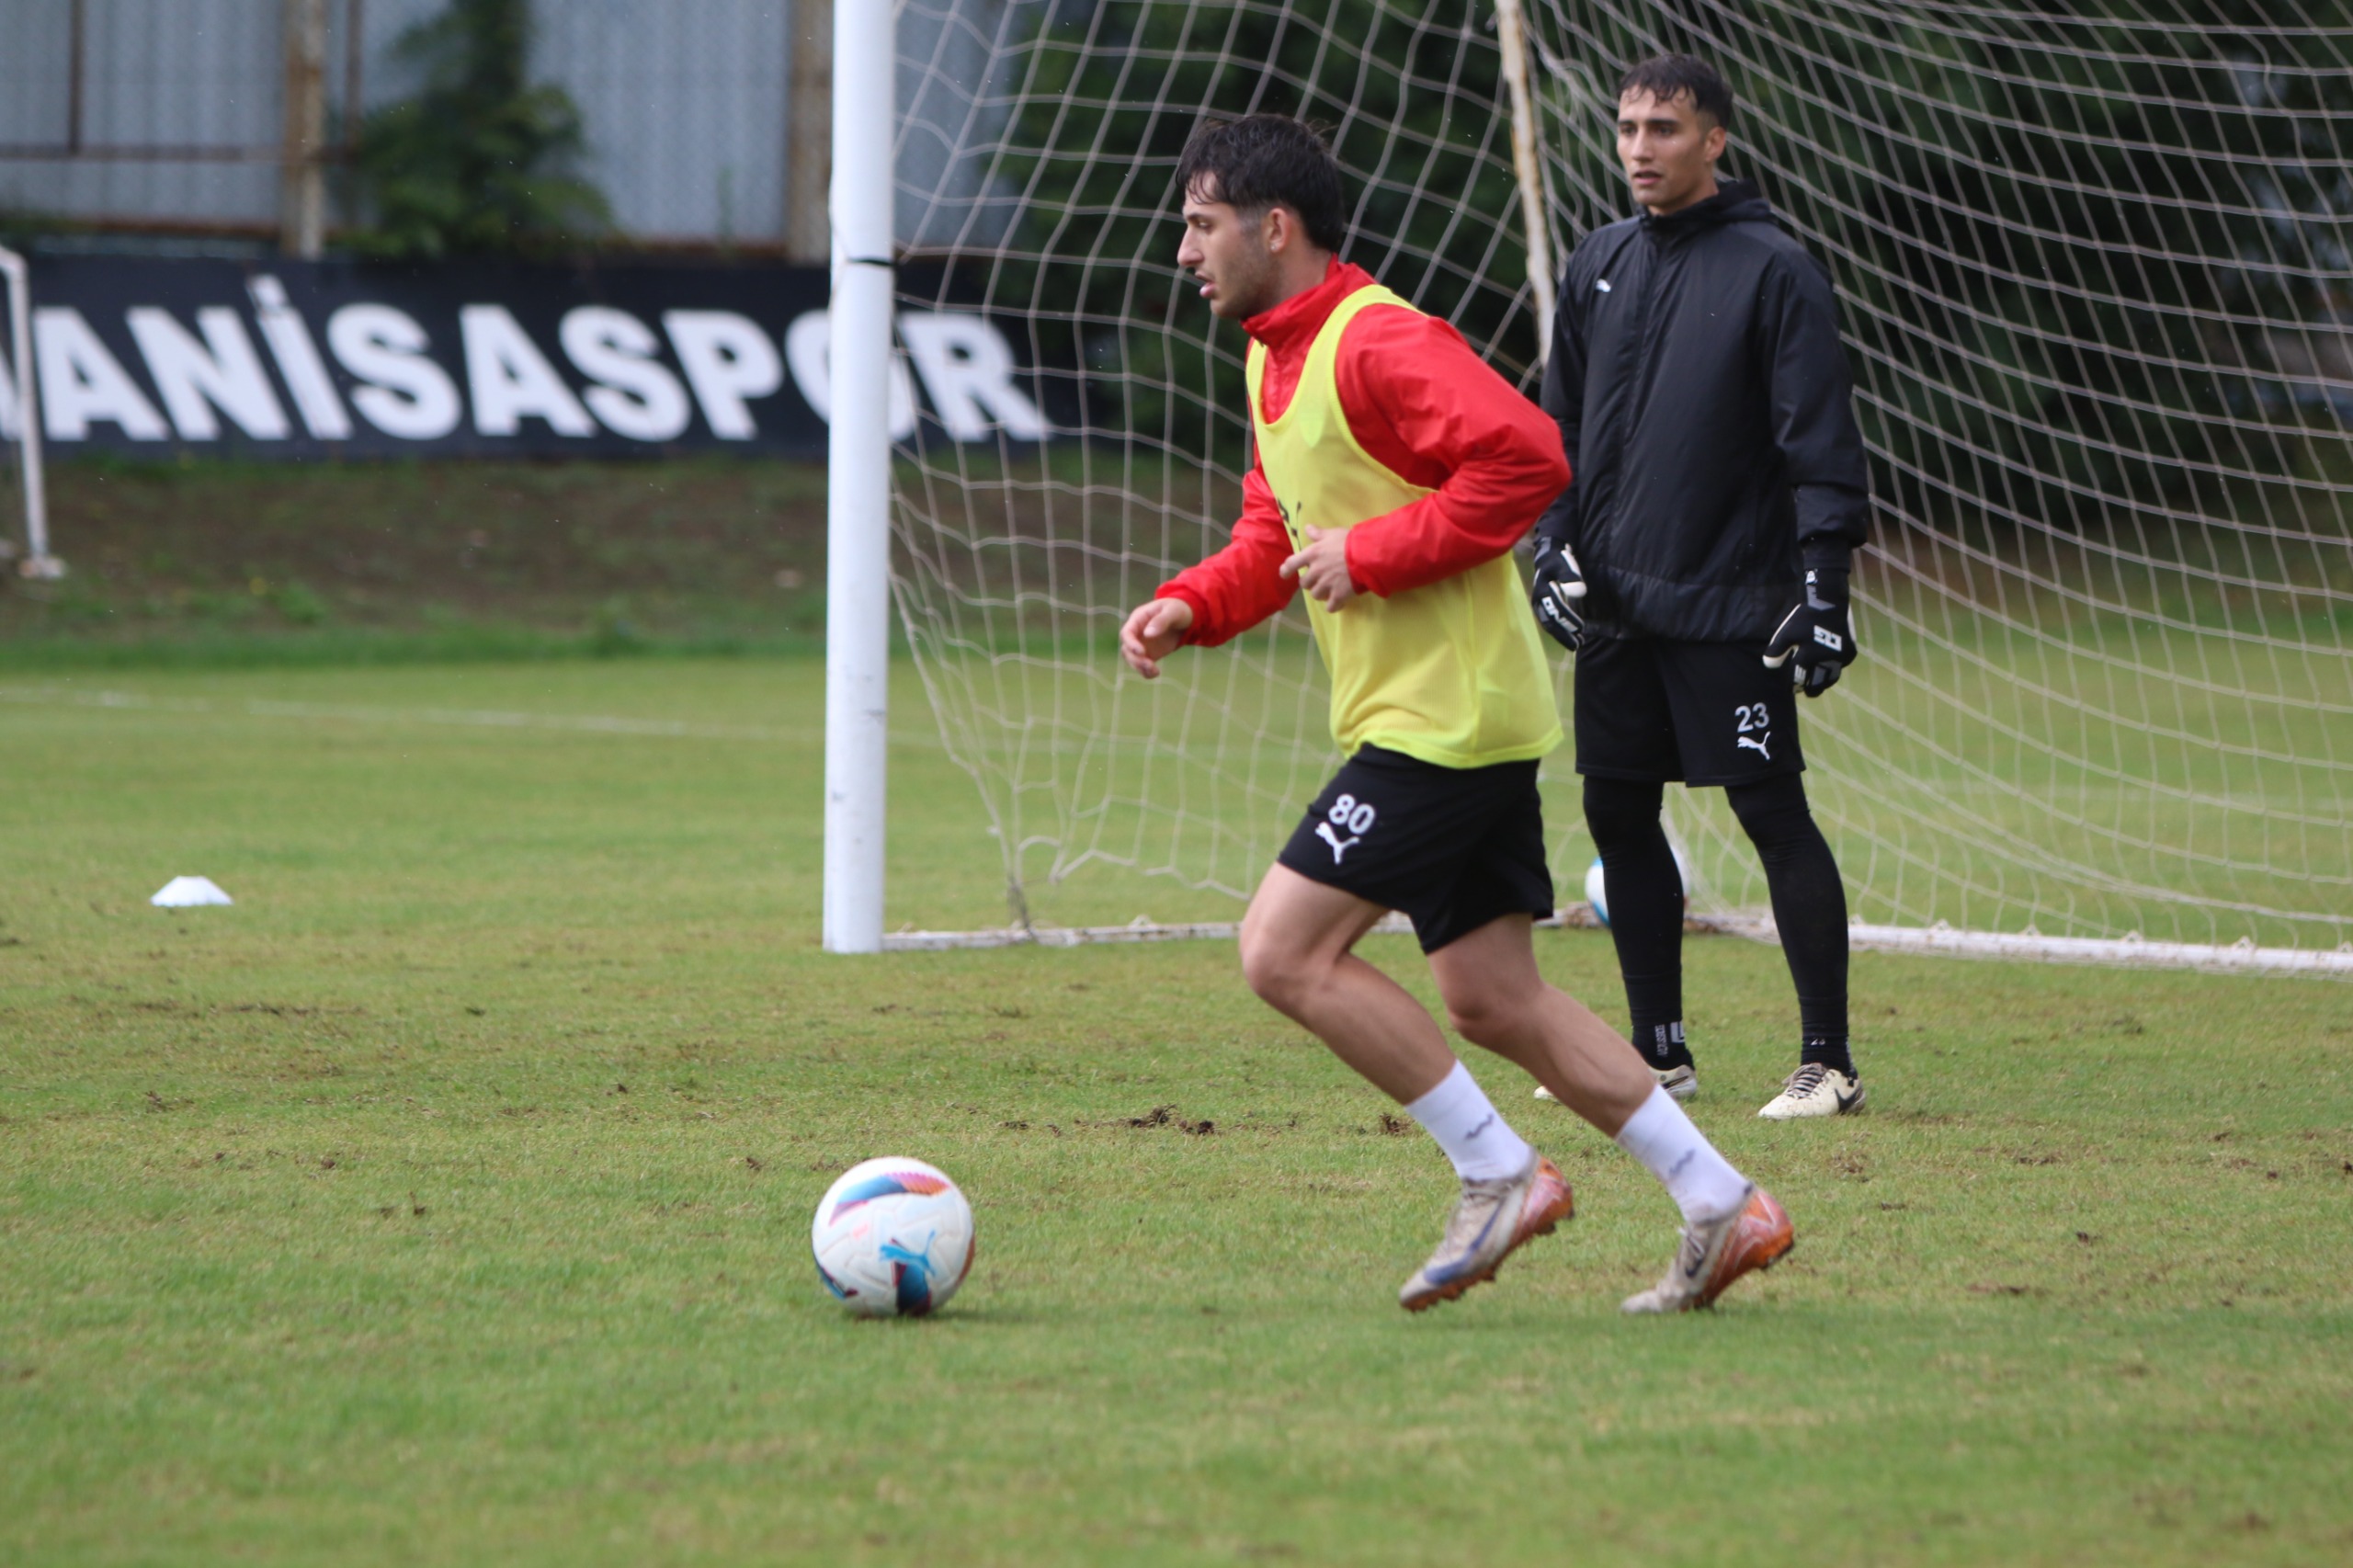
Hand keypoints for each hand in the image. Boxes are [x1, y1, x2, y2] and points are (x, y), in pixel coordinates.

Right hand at [1119, 596, 1193, 678]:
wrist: (1188, 617)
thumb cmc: (1178, 609)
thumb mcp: (1173, 611)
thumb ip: (1161, 621)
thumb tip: (1147, 634)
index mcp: (1138, 619)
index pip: (1126, 633)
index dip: (1131, 644)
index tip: (1141, 652)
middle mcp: (1137, 633)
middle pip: (1126, 650)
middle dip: (1136, 660)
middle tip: (1150, 665)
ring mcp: (1142, 644)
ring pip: (1132, 660)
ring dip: (1140, 668)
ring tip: (1155, 671)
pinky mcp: (1150, 654)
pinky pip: (1143, 666)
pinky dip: (1146, 672)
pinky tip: (1156, 673)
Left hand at [1279, 525, 1358, 611]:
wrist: (1367, 555)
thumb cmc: (1350, 542)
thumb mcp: (1332, 533)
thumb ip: (1318, 533)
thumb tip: (1307, 528)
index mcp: (1312, 554)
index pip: (1291, 564)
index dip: (1286, 570)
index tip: (1284, 574)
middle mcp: (1316, 571)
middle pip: (1304, 583)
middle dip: (1310, 582)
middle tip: (1320, 579)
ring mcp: (1326, 585)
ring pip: (1316, 595)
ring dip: (1321, 593)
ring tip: (1330, 589)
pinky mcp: (1338, 595)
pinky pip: (1330, 607)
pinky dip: (1333, 606)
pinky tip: (1338, 602)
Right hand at [1528, 534, 1586, 650]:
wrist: (1547, 558)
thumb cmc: (1557, 560)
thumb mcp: (1564, 563)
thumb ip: (1571, 576)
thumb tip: (1579, 592)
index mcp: (1542, 590)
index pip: (1555, 609)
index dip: (1567, 619)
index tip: (1581, 628)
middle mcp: (1538, 601)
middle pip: (1549, 622)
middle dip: (1563, 635)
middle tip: (1578, 645)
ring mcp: (1540, 606)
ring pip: (1549, 625)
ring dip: (1562, 636)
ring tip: (1577, 644)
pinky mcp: (1544, 608)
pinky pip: (1551, 623)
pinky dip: (1561, 631)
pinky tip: (1573, 636)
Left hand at [1762, 568, 1856, 696]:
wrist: (1831, 603)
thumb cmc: (1805, 618)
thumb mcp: (1786, 632)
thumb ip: (1777, 650)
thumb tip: (1769, 666)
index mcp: (1809, 656)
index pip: (1799, 678)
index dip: (1793, 685)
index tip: (1791, 689)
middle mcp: (1826, 660)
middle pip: (1818, 684)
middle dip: (1810, 689)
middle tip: (1804, 691)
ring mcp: (1841, 658)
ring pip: (1831, 678)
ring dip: (1823, 682)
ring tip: (1817, 685)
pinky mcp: (1850, 653)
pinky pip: (1841, 666)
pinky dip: (1834, 669)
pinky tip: (1828, 667)